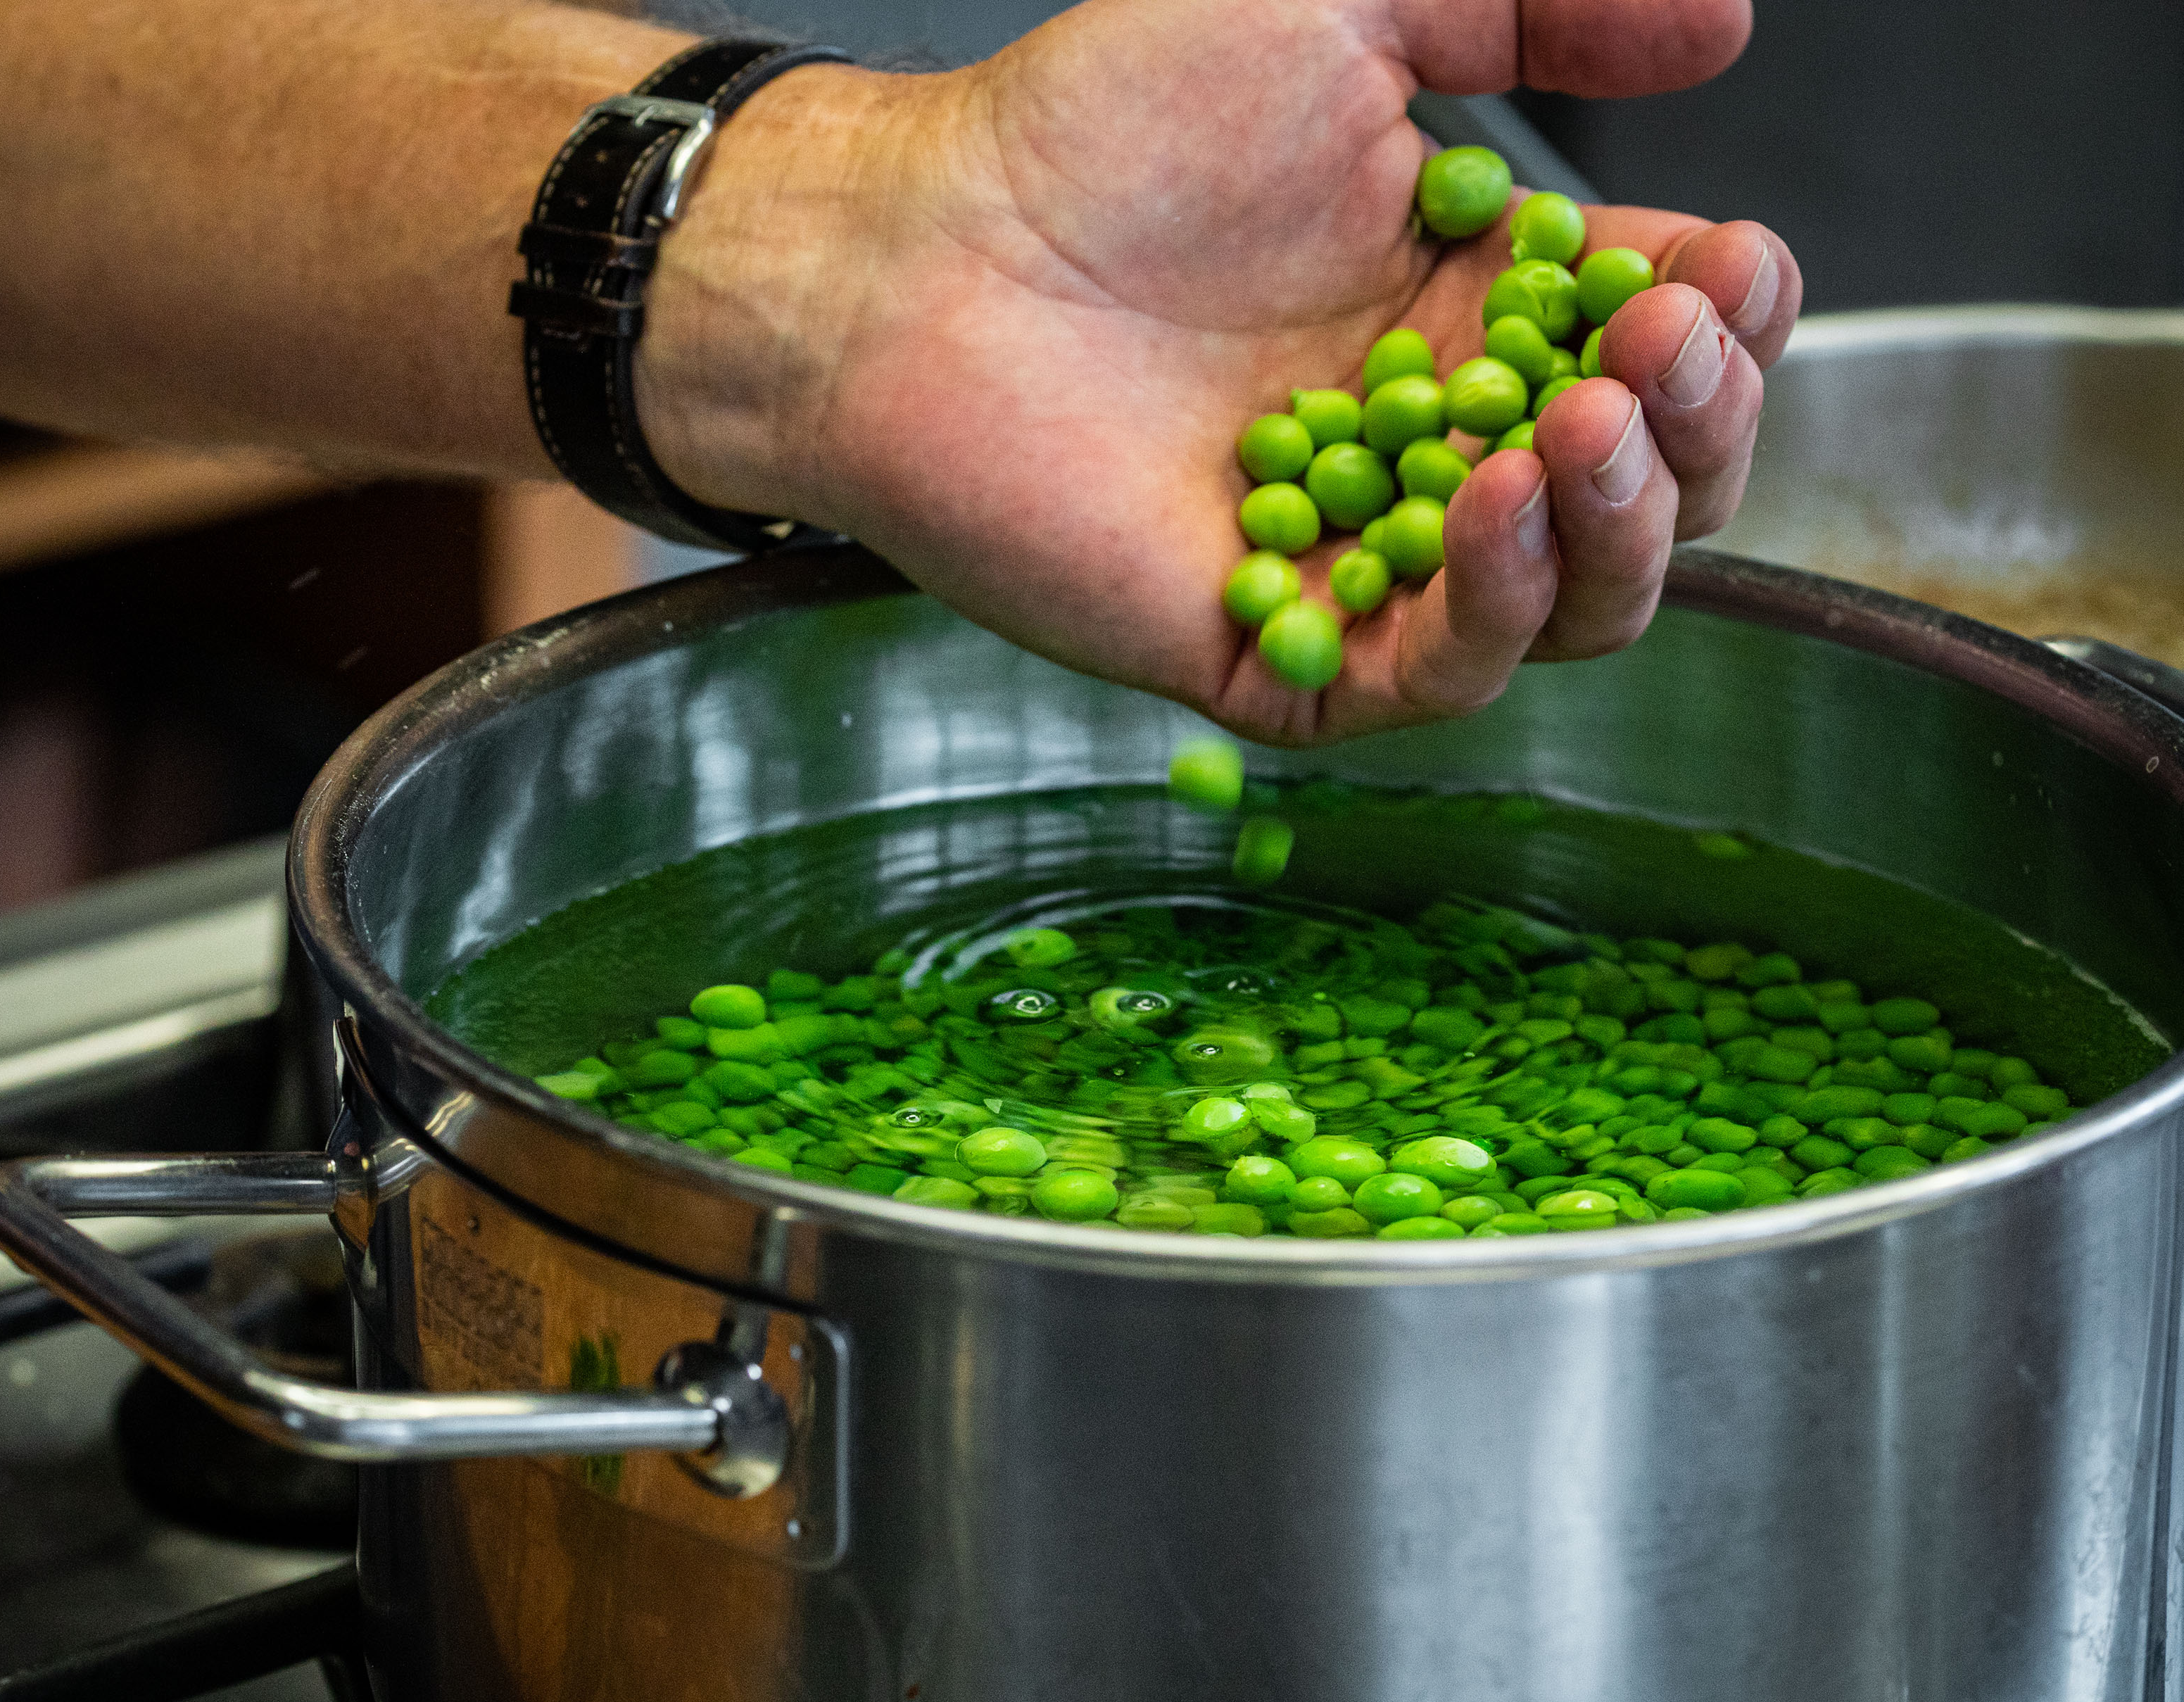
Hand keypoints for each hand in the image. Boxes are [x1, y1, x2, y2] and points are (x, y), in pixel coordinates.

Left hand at [638, 0, 1798, 745]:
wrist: (926, 255)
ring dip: (1625, 524)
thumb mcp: (1341, 9)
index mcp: (1467, 309)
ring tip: (1588, 422)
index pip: (1656, 352)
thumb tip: (1732, 21)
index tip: (1733, 268)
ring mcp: (1367, 558)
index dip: (1728, 322)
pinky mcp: (1285, 649)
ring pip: (1574, 603)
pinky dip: (1496, 606)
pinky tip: (1497, 502)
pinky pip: (1437, 676)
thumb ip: (1534, 4)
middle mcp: (1435, 445)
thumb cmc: (1100, 129)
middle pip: (1650, 494)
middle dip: (1700, 427)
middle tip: (1664, 345)